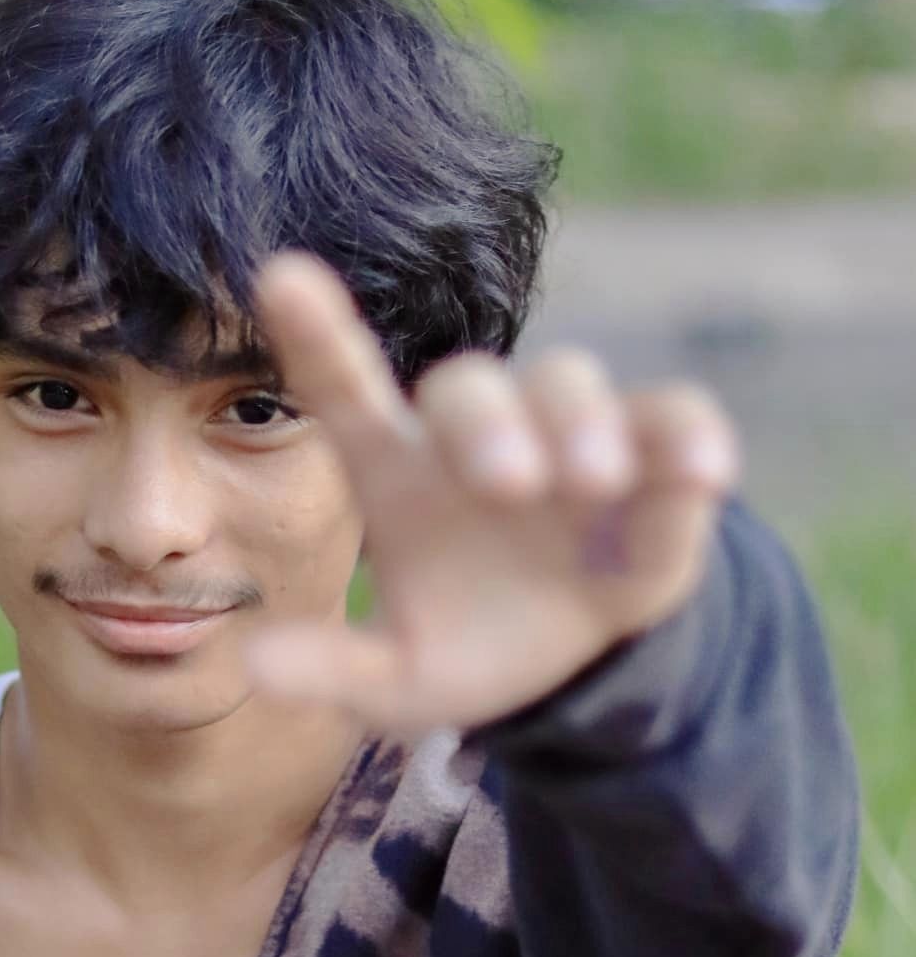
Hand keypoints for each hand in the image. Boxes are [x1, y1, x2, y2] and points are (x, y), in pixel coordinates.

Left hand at [242, 252, 741, 734]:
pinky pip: (674, 419)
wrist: (569, 666)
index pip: (346, 387)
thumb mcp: (397, 680)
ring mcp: (568, 437)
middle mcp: (476, 436)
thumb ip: (332, 668)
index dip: (316, 331)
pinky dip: (689, 438)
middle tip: (506, 484)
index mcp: (397, 472)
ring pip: (569, 382)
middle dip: (488, 423)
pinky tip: (701, 472)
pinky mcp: (652, 455)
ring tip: (589, 484)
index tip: (277, 276)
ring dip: (579, 424)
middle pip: (470, 385)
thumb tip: (255, 664)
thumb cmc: (468, 647)